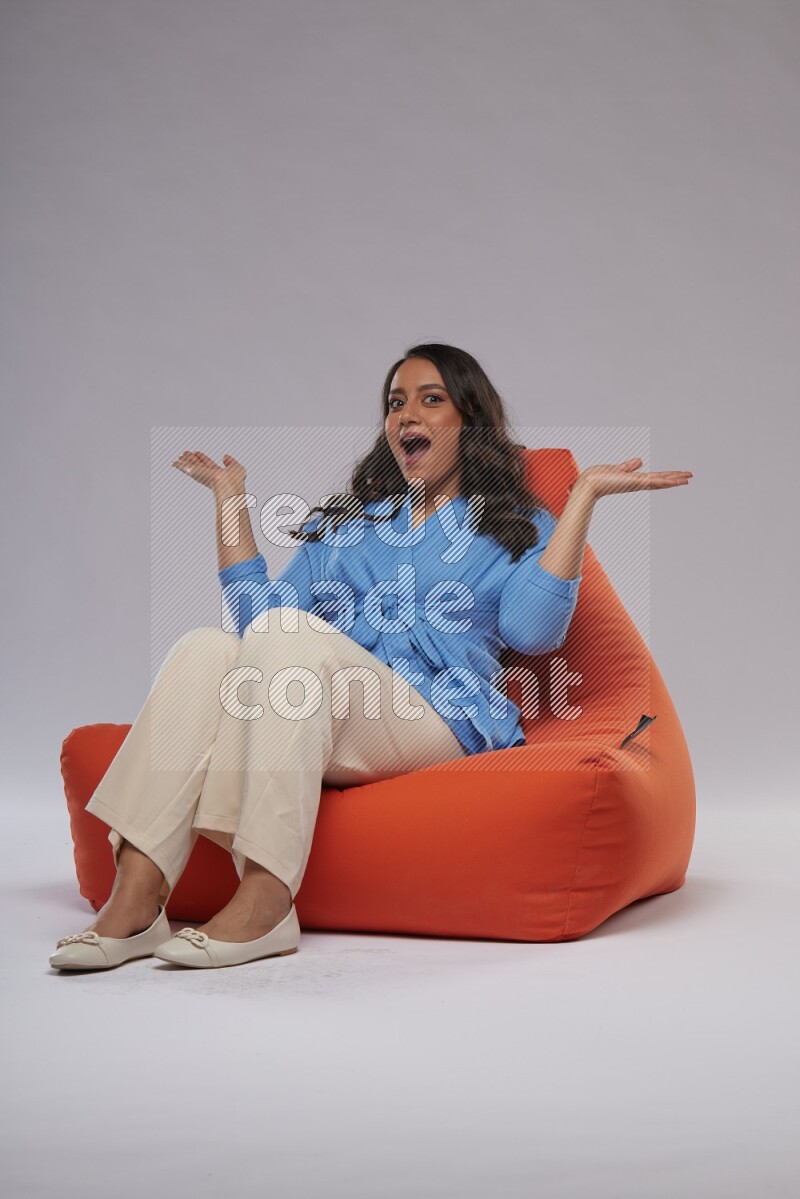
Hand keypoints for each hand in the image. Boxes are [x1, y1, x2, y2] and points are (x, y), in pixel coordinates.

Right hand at [172, 451, 246, 496]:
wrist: (227, 485)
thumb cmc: (235, 480)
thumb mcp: (237, 468)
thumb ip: (231, 462)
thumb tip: (225, 456)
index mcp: (218, 474)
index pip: (208, 464)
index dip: (203, 458)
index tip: (197, 452)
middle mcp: (208, 475)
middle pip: (198, 465)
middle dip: (192, 459)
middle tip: (186, 453)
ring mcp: (201, 475)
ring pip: (191, 466)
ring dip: (185, 460)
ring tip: (180, 455)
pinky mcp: (194, 473)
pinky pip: (185, 468)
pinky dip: (179, 465)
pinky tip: (174, 463)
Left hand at [576, 458, 692, 501]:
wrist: (588, 484)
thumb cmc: (597, 478)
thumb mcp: (617, 469)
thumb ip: (629, 466)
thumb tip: (639, 461)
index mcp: (634, 480)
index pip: (654, 478)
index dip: (666, 477)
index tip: (677, 476)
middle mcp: (638, 483)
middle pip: (661, 480)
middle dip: (675, 479)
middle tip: (689, 478)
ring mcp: (637, 483)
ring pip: (661, 481)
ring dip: (675, 480)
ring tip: (688, 478)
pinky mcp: (635, 482)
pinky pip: (654, 481)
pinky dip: (666, 481)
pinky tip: (676, 480)